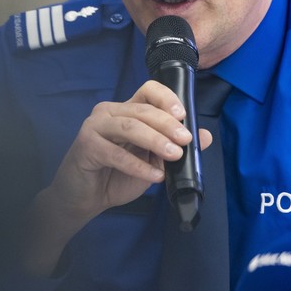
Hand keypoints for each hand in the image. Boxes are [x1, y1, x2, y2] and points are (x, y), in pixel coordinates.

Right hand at [23, 79, 211, 275]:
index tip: (183, 116)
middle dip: (167, 125)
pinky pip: (116, 153)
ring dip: (156, 141)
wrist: (84, 199)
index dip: (166, 98)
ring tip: (174, 156)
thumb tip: (205, 136)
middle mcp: (109, 112)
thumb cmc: (116, 176)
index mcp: (126, 110)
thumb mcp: (152, 161)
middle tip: (186, 141)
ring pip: (130, 126)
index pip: (147, 91)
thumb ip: (174, 147)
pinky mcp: (86, 145)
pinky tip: (154, 176)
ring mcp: (95, 126)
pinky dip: (138, 165)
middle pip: (142, 110)